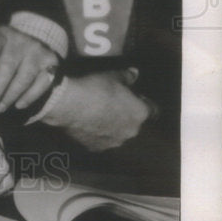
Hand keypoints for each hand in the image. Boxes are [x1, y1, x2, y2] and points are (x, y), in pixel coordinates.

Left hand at [0, 24, 58, 112]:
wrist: (36, 42)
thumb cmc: (3, 44)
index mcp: (1, 32)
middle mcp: (21, 39)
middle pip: (6, 68)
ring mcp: (38, 51)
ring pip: (23, 79)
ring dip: (10, 97)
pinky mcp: (52, 63)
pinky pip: (41, 84)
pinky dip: (29, 97)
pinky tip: (18, 105)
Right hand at [40, 69, 154, 150]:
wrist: (69, 104)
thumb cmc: (96, 87)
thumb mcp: (112, 76)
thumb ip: (126, 76)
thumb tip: (135, 73)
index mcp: (140, 114)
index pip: (152, 110)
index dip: (141, 101)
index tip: (131, 95)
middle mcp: (131, 132)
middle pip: (133, 123)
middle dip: (125, 115)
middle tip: (111, 103)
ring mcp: (113, 142)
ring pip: (117, 133)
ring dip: (111, 126)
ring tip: (96, 114)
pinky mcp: (96, 148)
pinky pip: (100, 140)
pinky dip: (96, 133)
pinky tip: (86, 122)